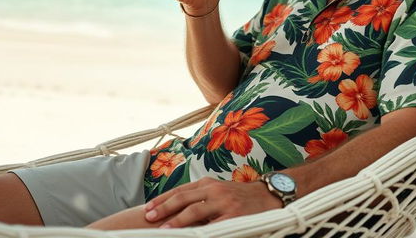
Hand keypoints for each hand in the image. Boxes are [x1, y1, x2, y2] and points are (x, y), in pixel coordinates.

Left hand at [144, 177, 280, 227]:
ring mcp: (224, 203)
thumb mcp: (218, 191)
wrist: (267, 195)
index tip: (148, 208)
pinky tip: (193, 236)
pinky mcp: (234, 216)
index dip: (163, 199)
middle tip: (149, 217)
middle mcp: (214, 190)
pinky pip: (215, 226)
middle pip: (184, 198)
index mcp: (208, 183)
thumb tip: (177, 210)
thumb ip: (200, 199)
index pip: (180, 190)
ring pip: (196, 211)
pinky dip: (202, 232)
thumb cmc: (239, 196)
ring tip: (164, 230)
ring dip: (178, 221)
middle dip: (165, 208)